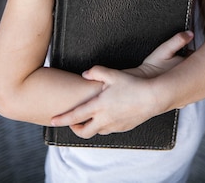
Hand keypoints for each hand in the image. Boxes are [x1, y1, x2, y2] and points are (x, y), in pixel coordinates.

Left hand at [49, 31, 193, 136]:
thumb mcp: (113, 74)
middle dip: (75, 128)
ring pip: (96, 131)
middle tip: (72, 122)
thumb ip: (97, 72)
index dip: (62, 119)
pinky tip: (107, 116)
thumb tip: (85, 73)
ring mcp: (114, 125)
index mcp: (98, 106)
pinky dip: (103, 125)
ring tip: (90, 117)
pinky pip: (109, 129)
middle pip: (83, 131)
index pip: (75, 116)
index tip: (52, 120)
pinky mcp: (123, 127)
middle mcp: (104, 119)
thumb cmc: (133, 85)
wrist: (153, 98)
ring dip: (90, 126)